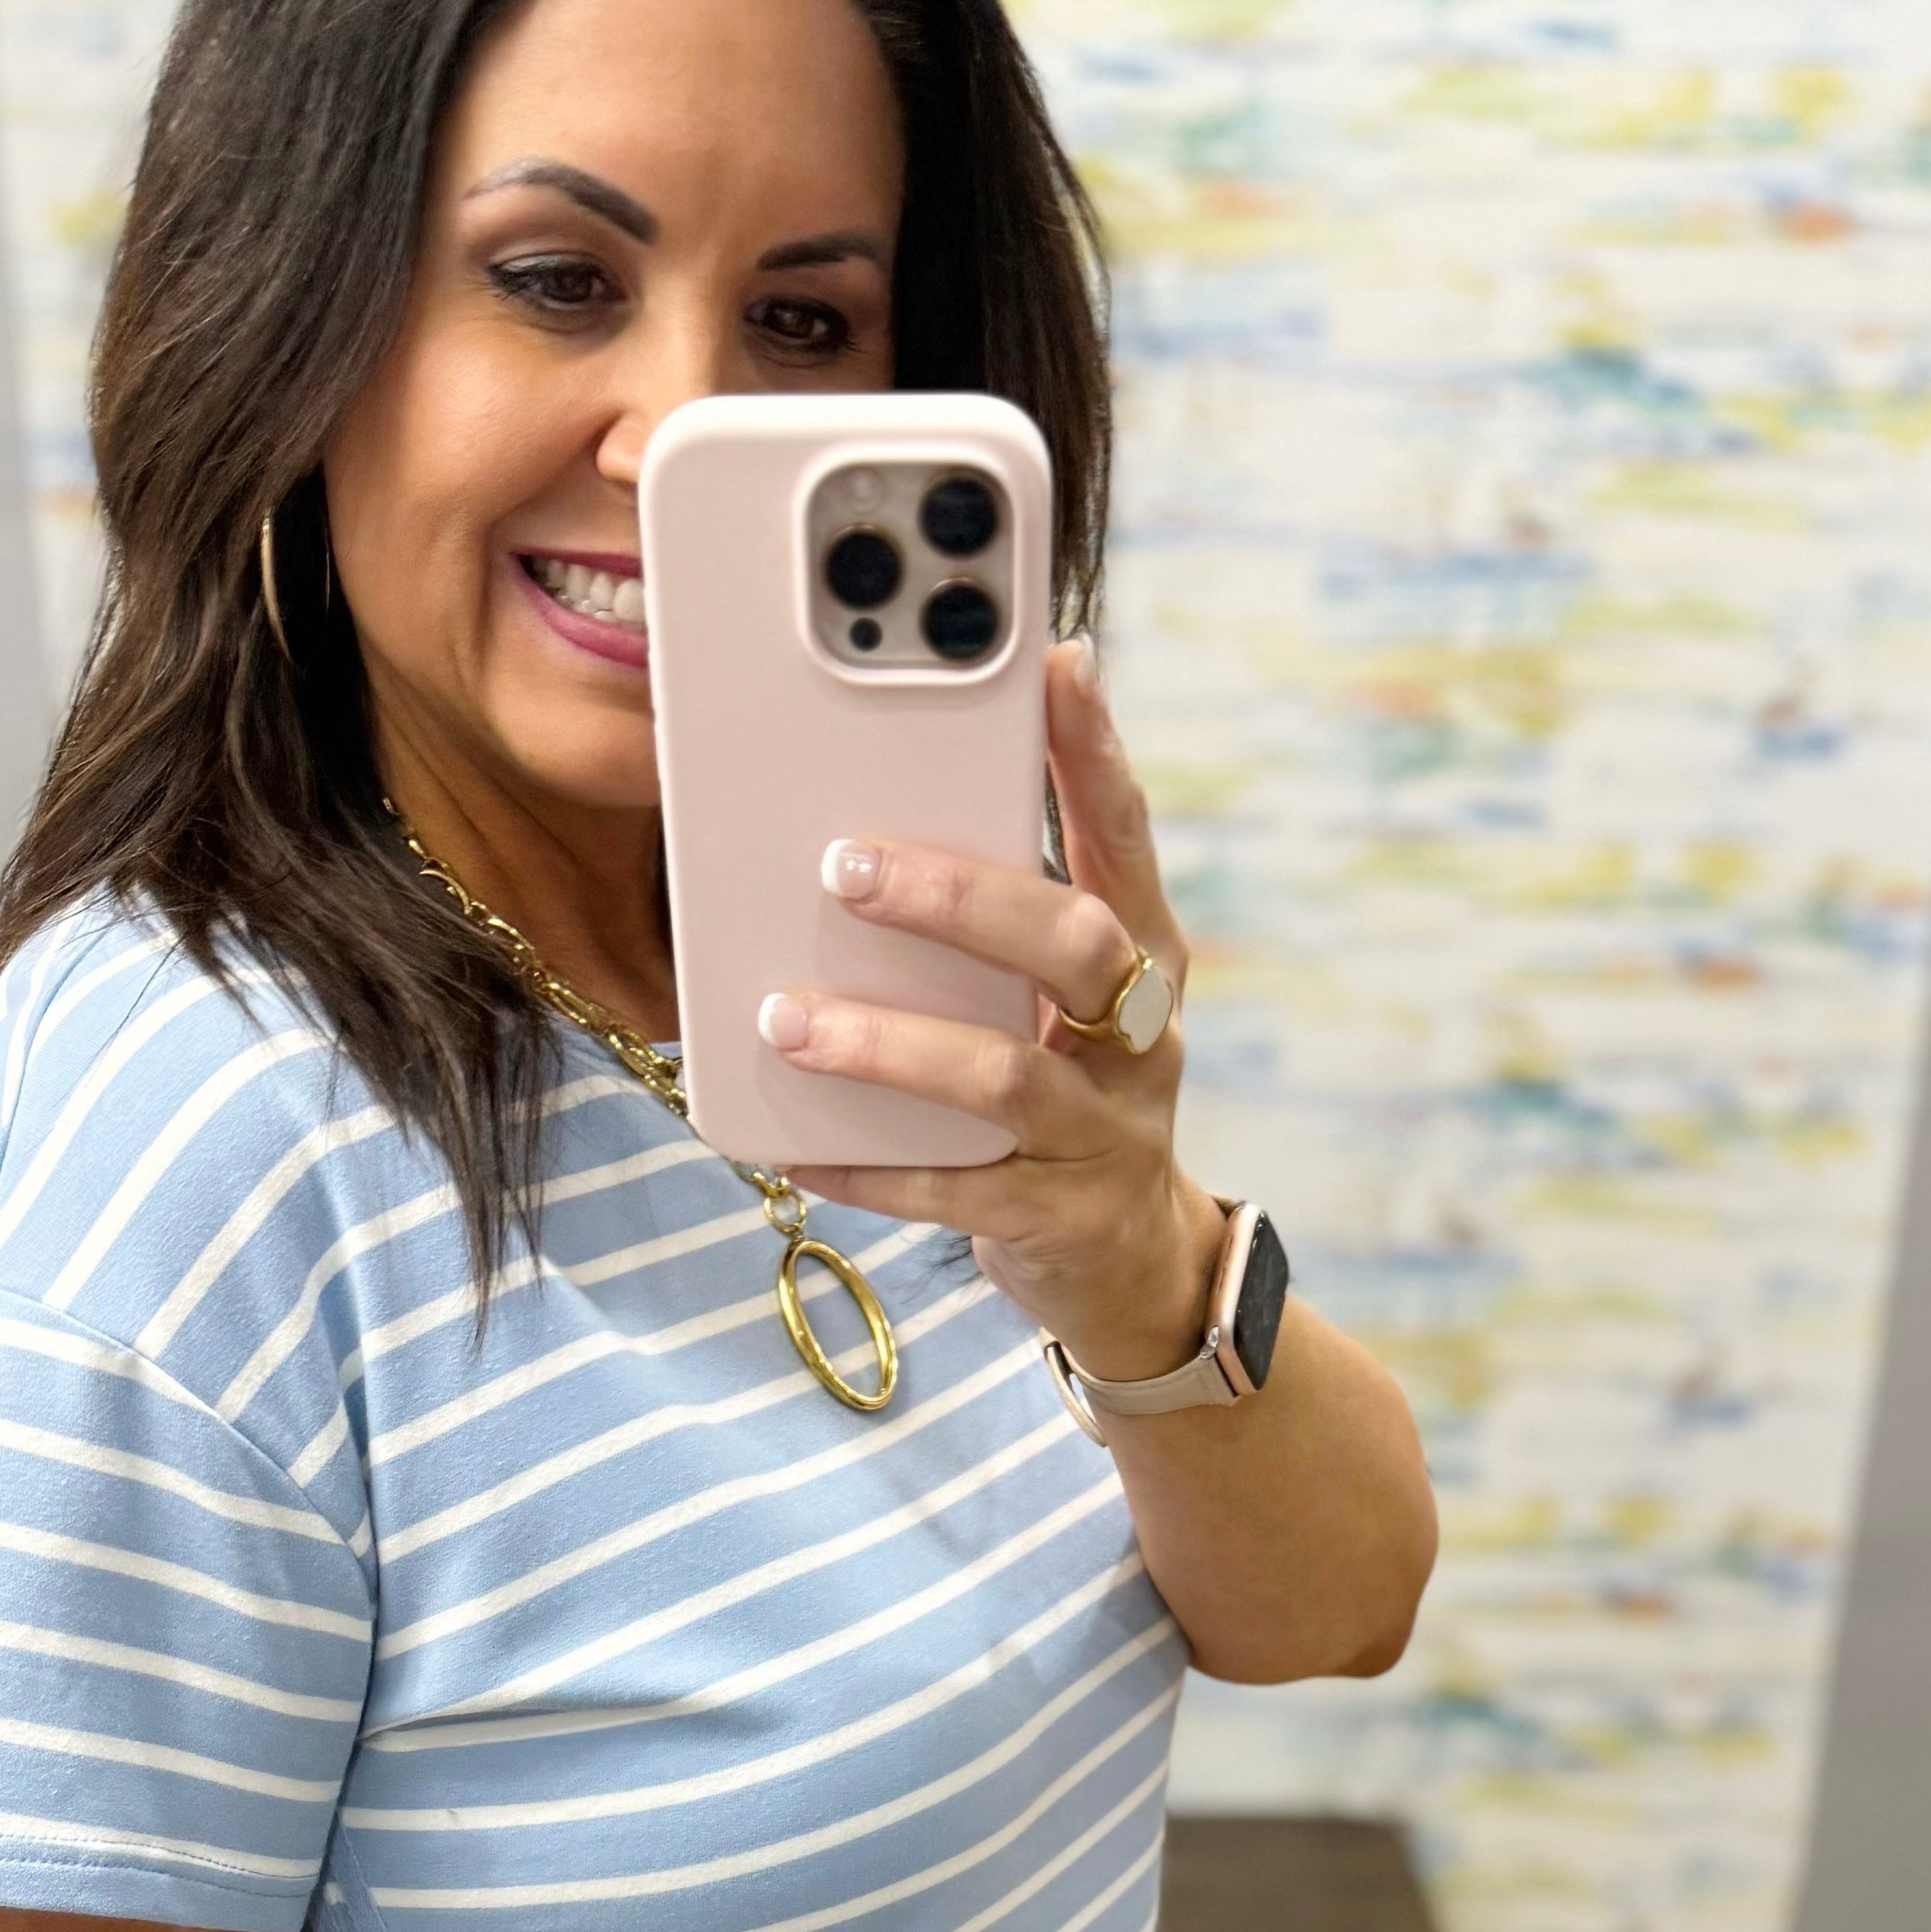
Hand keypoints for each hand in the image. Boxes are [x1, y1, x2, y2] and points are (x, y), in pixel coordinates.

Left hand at [760, 637, 1219, 1385]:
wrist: (1132, 1265)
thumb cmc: (1065, 1095)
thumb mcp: (1055, 1002)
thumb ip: (1001, 917)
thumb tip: (874, 812)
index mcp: (1143, 958)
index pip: (1125, 838)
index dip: (1095, 753)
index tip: (1053, 666)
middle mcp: (1142, 1038)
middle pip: (1073, 946)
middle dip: (959, 900)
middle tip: (845, 868)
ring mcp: (1106, 1134)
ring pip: (1005, 1077)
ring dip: (889, 1044)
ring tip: (787, 1019)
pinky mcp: (1059, 1220)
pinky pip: (956, 1193)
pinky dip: (871, 1169)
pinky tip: (796, 1147)